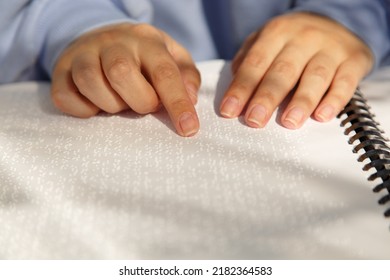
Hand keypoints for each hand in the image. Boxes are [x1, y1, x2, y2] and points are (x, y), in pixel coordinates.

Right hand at [51, 23, 200, 136]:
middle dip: (139, 101)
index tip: (188, 129)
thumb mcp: (171, 56)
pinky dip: (84, 110)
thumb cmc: (143, 55)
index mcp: (146, 41)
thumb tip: (190, 98)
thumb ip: (186, 76)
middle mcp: (113, 43)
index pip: (164, 72)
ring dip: (110, 105)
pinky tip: (96, 105)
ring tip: (120, 103)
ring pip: (91, 83)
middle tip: (144, 105)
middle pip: (121, 73)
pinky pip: (66, 97)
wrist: (101, 36)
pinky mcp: (60, 71)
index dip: (177, 103)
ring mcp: (83, 54)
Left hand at [220, 12, 373, 128]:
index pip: (255, 63)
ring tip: (289, 122)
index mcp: (277, 32)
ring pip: (315, 76)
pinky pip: (345, 82)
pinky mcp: (354, 60)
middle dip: (267, 97)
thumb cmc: (291, 42)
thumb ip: (248, 62)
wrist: (334, 22)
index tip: (228, 112)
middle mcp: (304, 37)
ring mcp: (331, 48)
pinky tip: (322, 116)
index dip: (241, 89)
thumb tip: (235, 90)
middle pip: (283, 71)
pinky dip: (335, 99)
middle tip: (254, 120)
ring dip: (301, 101)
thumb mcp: (266, 42)